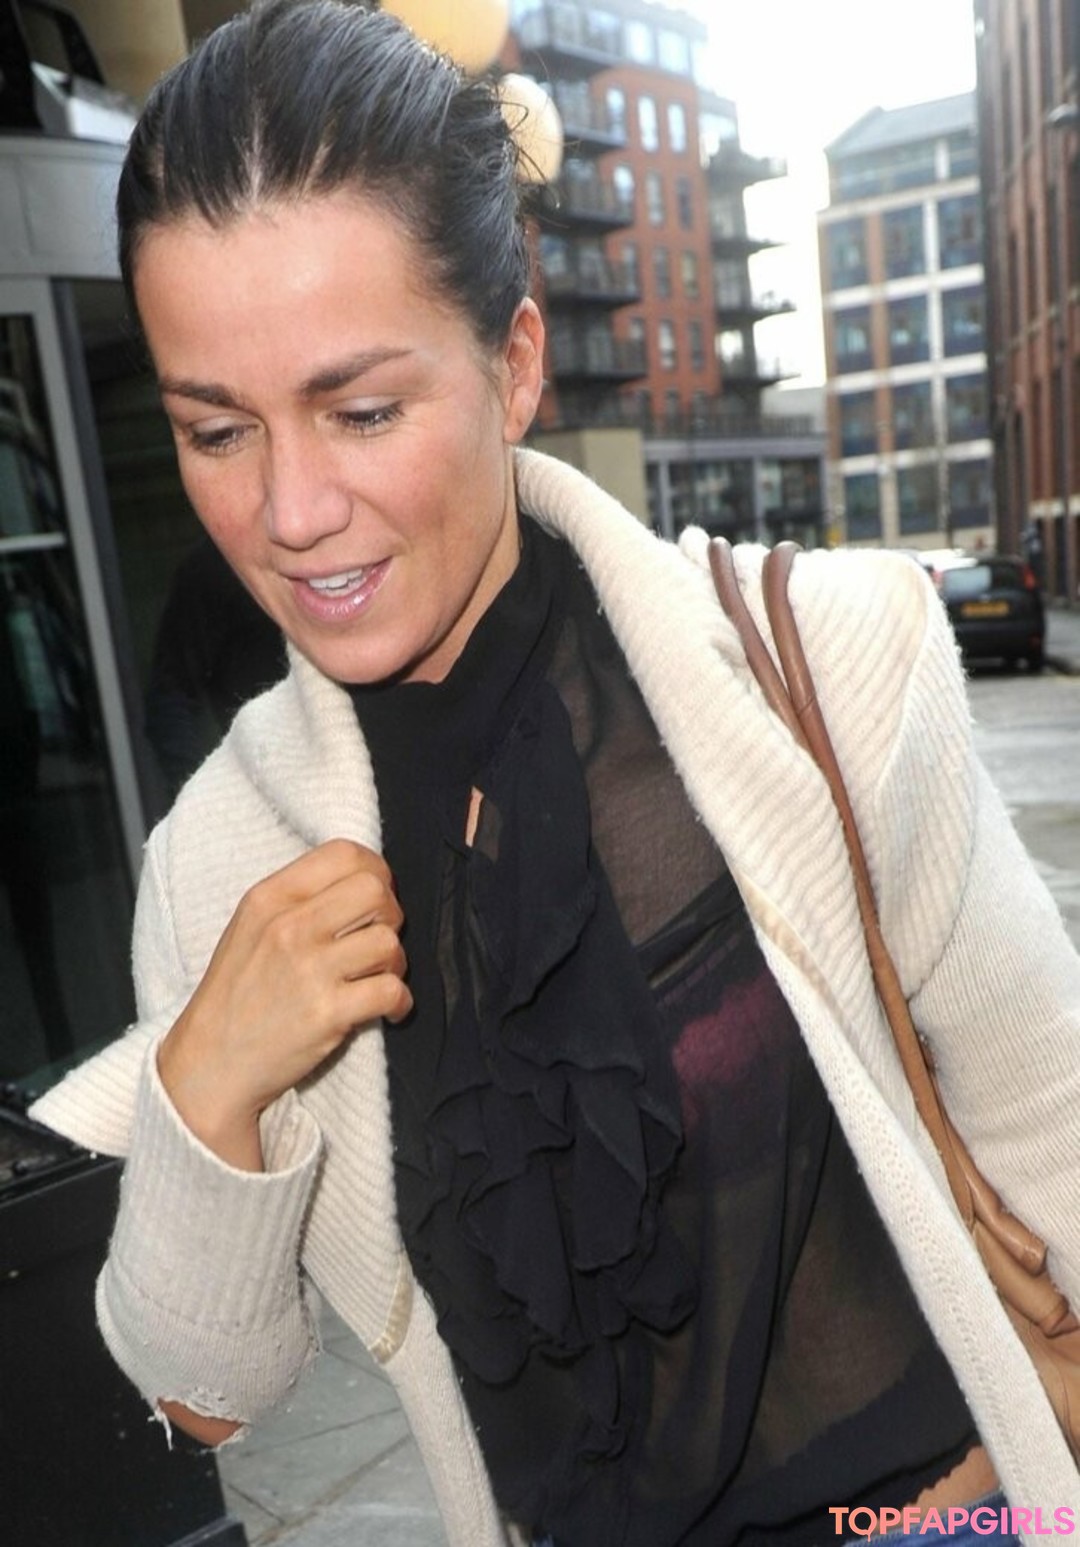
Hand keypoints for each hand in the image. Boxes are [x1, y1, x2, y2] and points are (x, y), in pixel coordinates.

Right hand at [157, 839, 411, 1168]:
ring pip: (388, 941)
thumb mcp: (250, 928)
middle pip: (375, 890)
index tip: (376, 898)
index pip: (344, 853)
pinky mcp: (327, 1014)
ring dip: (394, 963)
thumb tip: (365, 881)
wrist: (210, 1063)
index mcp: (269, 898)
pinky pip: (391, 990)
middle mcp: (288, 927)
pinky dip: (400, 1002)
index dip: (375, 871)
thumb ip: (299, 899)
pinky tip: (388, 1009)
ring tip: (377, 978)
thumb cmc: (236, 995)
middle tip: (376, 940)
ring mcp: (308, 970)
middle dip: (390, 914)